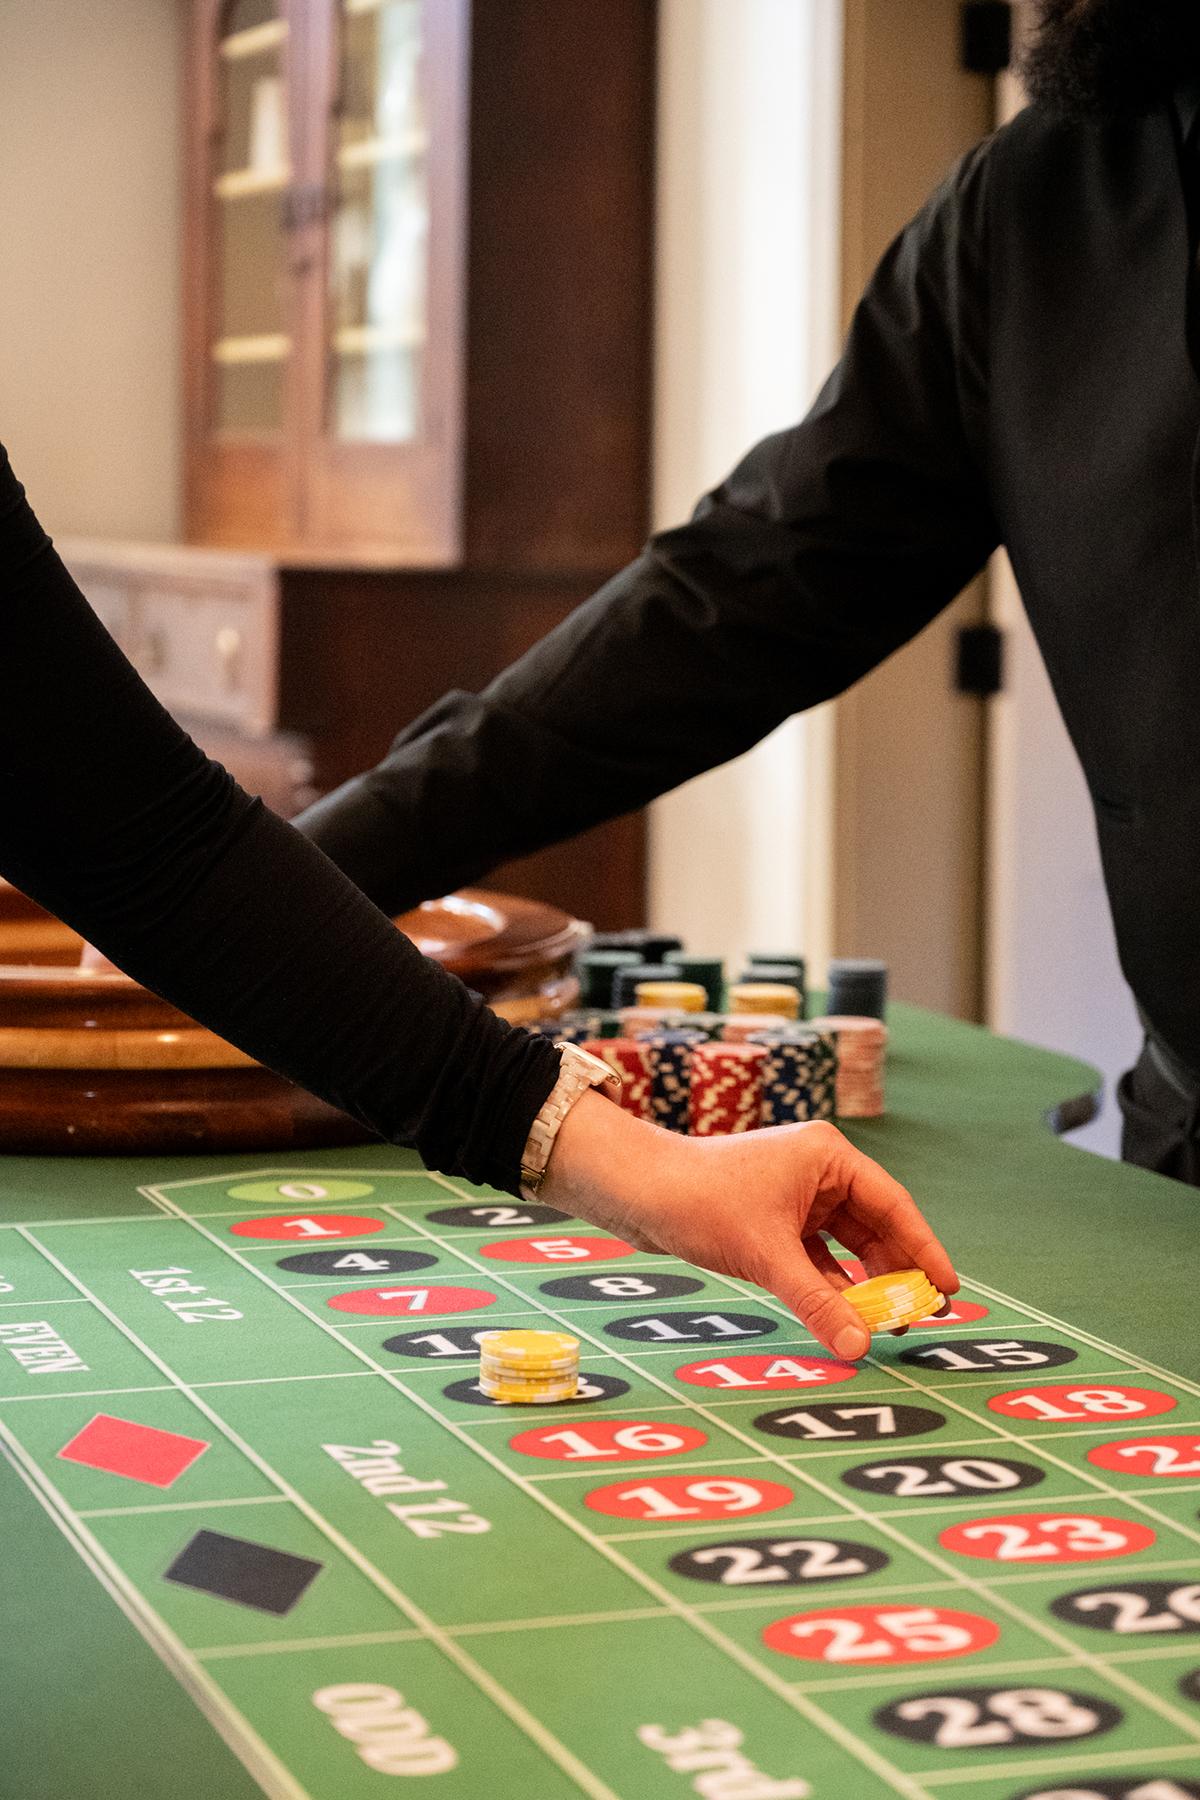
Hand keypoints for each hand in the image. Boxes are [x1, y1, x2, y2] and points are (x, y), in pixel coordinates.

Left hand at [540, 1094, 956, 1360]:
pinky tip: (843, 1314)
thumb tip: (858, 1348)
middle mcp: (818, 1169)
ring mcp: (795, 1194)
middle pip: (875, 1226)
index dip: (925, 1250)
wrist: (637, 1192)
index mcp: (827, 1156)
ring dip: (862, 1282)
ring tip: (885, 1323)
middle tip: (921, 1317)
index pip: (894, 1205)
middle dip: (895, 1272)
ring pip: (846, 1244)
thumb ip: (818, 1302)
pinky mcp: (772, 1218)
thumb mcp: (768, 1256)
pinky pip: (816, 1254)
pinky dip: (830, 1283)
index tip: (949, 1290)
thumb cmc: (701, 1203)